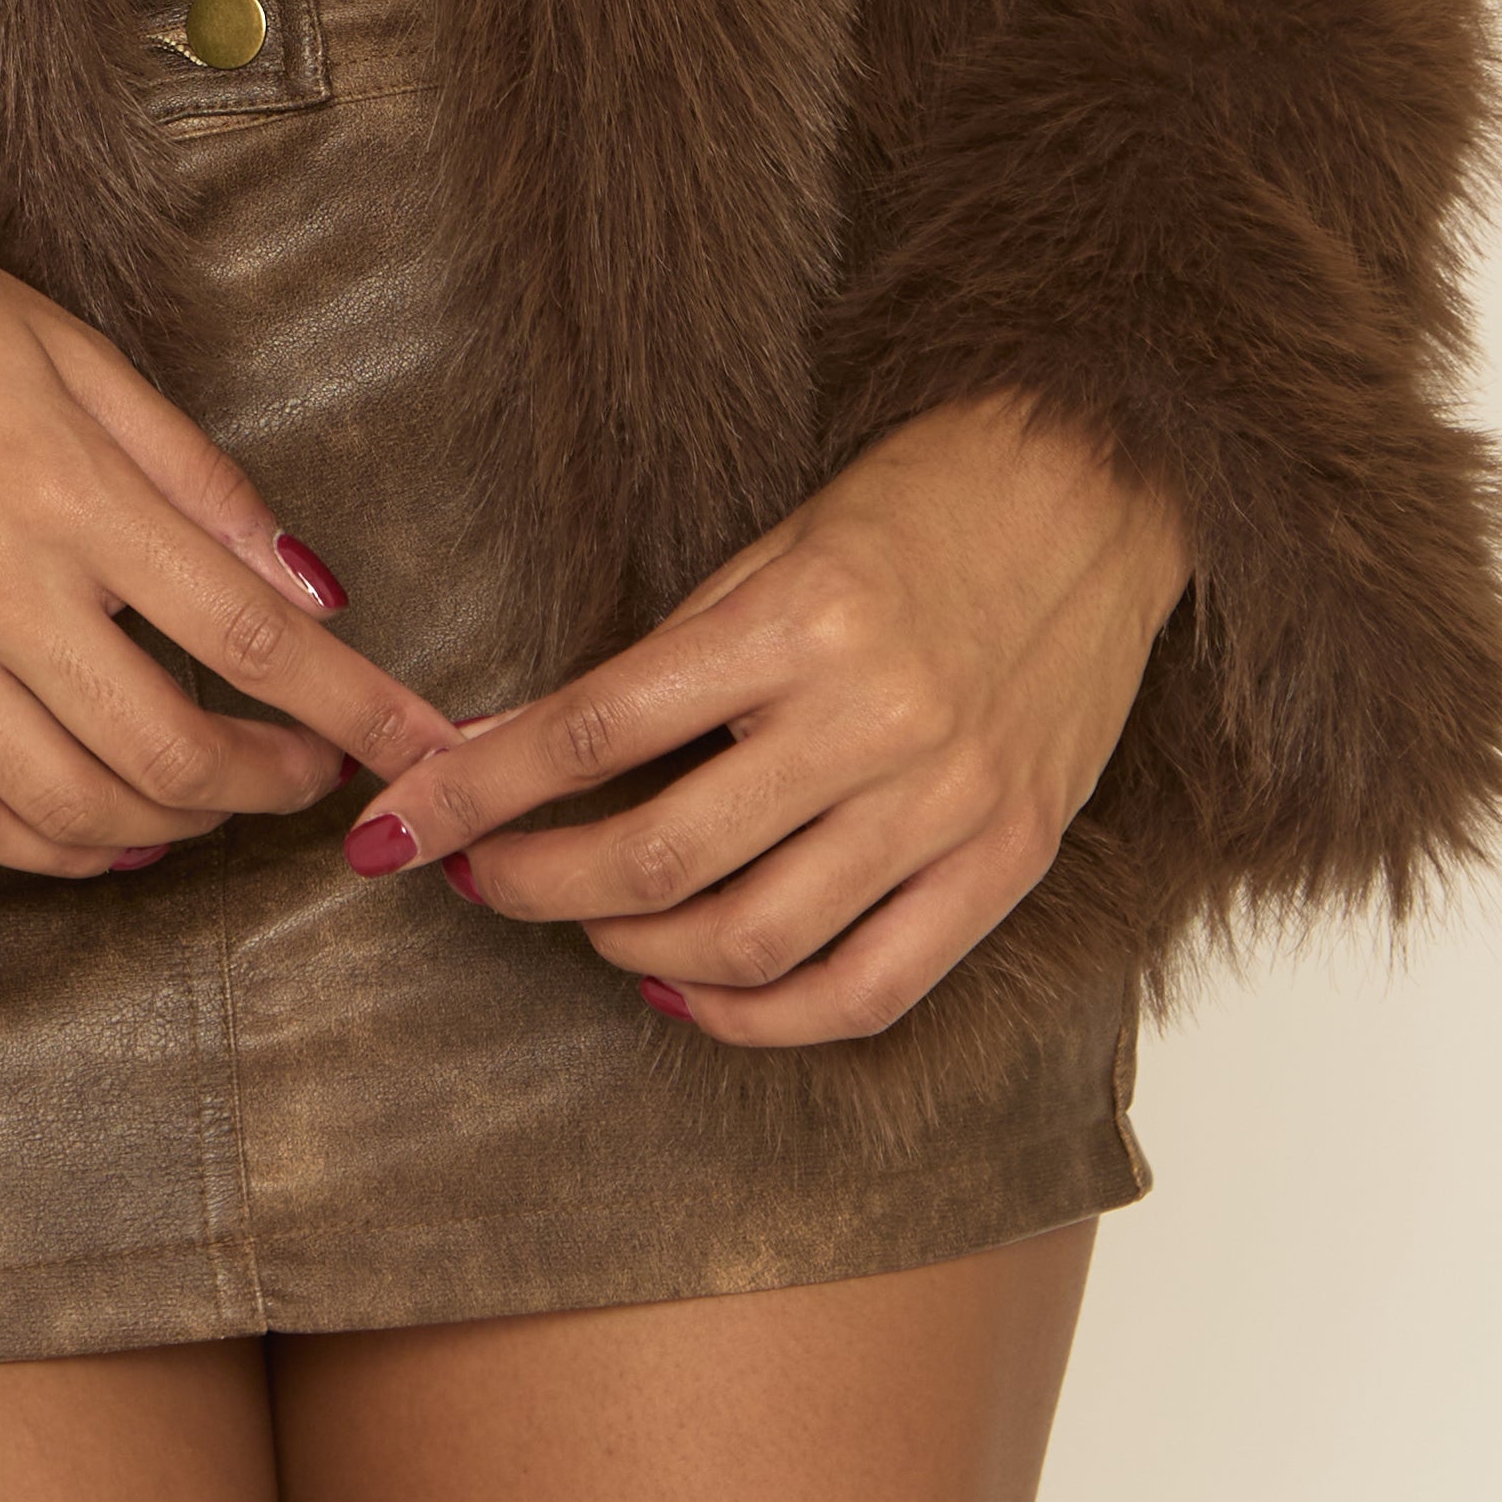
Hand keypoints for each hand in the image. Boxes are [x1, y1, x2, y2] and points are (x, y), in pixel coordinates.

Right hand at [0, 100, 455, 877]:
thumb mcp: (66, 344)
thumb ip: (192, 472)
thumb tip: (311, 585)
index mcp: (60, 482)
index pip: (247, 636)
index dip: (353, 711)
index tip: (418, 747)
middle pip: (167, 747)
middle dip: (268, 783)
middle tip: (309, 773)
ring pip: (68, 805)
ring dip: (170, 825)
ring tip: (213, 798)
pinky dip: (47, 848)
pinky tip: (99, 832)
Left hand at [340, 396, 1192, 1040]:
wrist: (1104, 485)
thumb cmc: (924, 497)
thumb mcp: (780, 546)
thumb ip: (674, 659)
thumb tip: (531, 749)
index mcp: (797, 620)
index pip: (595, 729)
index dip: (479, 791)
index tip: (397, 828)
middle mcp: (870, 721)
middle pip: (660, 856)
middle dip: (536, 883)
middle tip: (477, 878)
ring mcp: (947, 803)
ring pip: (754, 939)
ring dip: (636, 953)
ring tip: (585, 928)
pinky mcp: (1008, 860)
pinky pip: (870, 986)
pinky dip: (764, 1015)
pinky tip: (694, 995)